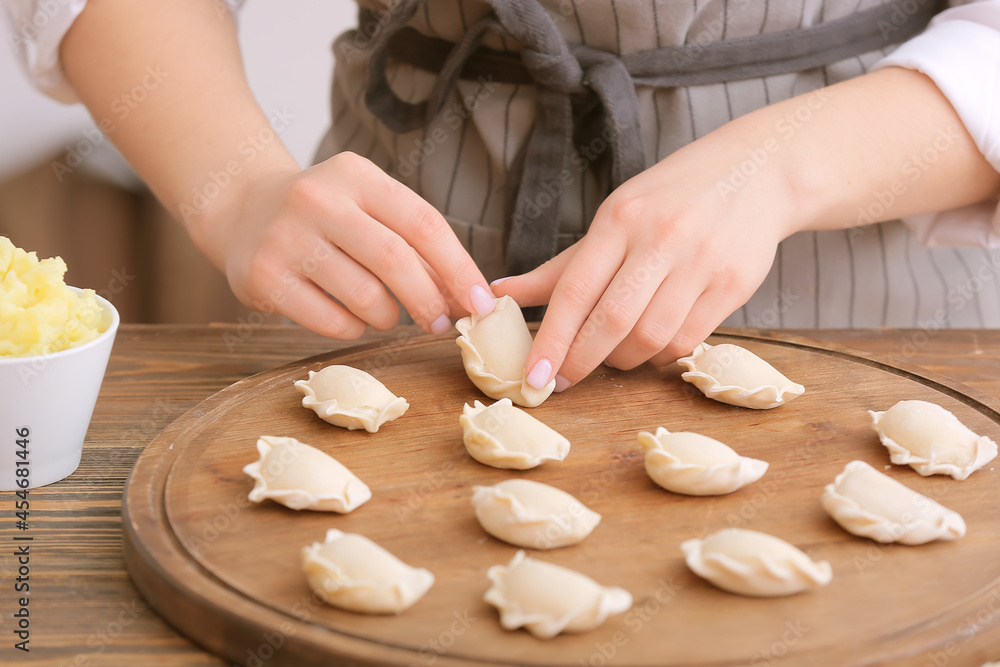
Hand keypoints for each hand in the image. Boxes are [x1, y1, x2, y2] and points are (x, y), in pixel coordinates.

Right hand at [202, 152, 496, 338]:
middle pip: (395, 261)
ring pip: (365, 297)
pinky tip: (348, 316)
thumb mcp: (368, 207)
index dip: (459, 268)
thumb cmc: (326, 216)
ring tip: (384, 312)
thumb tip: (468, 298)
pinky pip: (332, 322)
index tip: (481, 303)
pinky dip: (353, 328)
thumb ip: (416, 245)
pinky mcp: (263, 278)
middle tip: (441, 323)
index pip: (423, 223)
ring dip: (388, 317)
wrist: (242, 209)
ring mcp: (285, 238)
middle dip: (430, 301)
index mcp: (355, 175)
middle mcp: (317, 200)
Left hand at [494, 126, 795, 390]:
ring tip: (612, 356)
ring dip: (623, 360)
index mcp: (619, 219)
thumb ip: (561, 266)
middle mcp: (659, 238)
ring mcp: (700, 261)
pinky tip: (651, 347)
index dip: (551, 340)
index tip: (533, 376)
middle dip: (580, 361)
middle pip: (611, 321)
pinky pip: (687, 340)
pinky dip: (661, 356)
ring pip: (650, 337)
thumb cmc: (670, 199)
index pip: (574, 290)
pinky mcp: (733, 283)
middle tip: (562, 380)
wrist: (757, 171)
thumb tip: (501, 295)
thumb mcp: (614, 217)